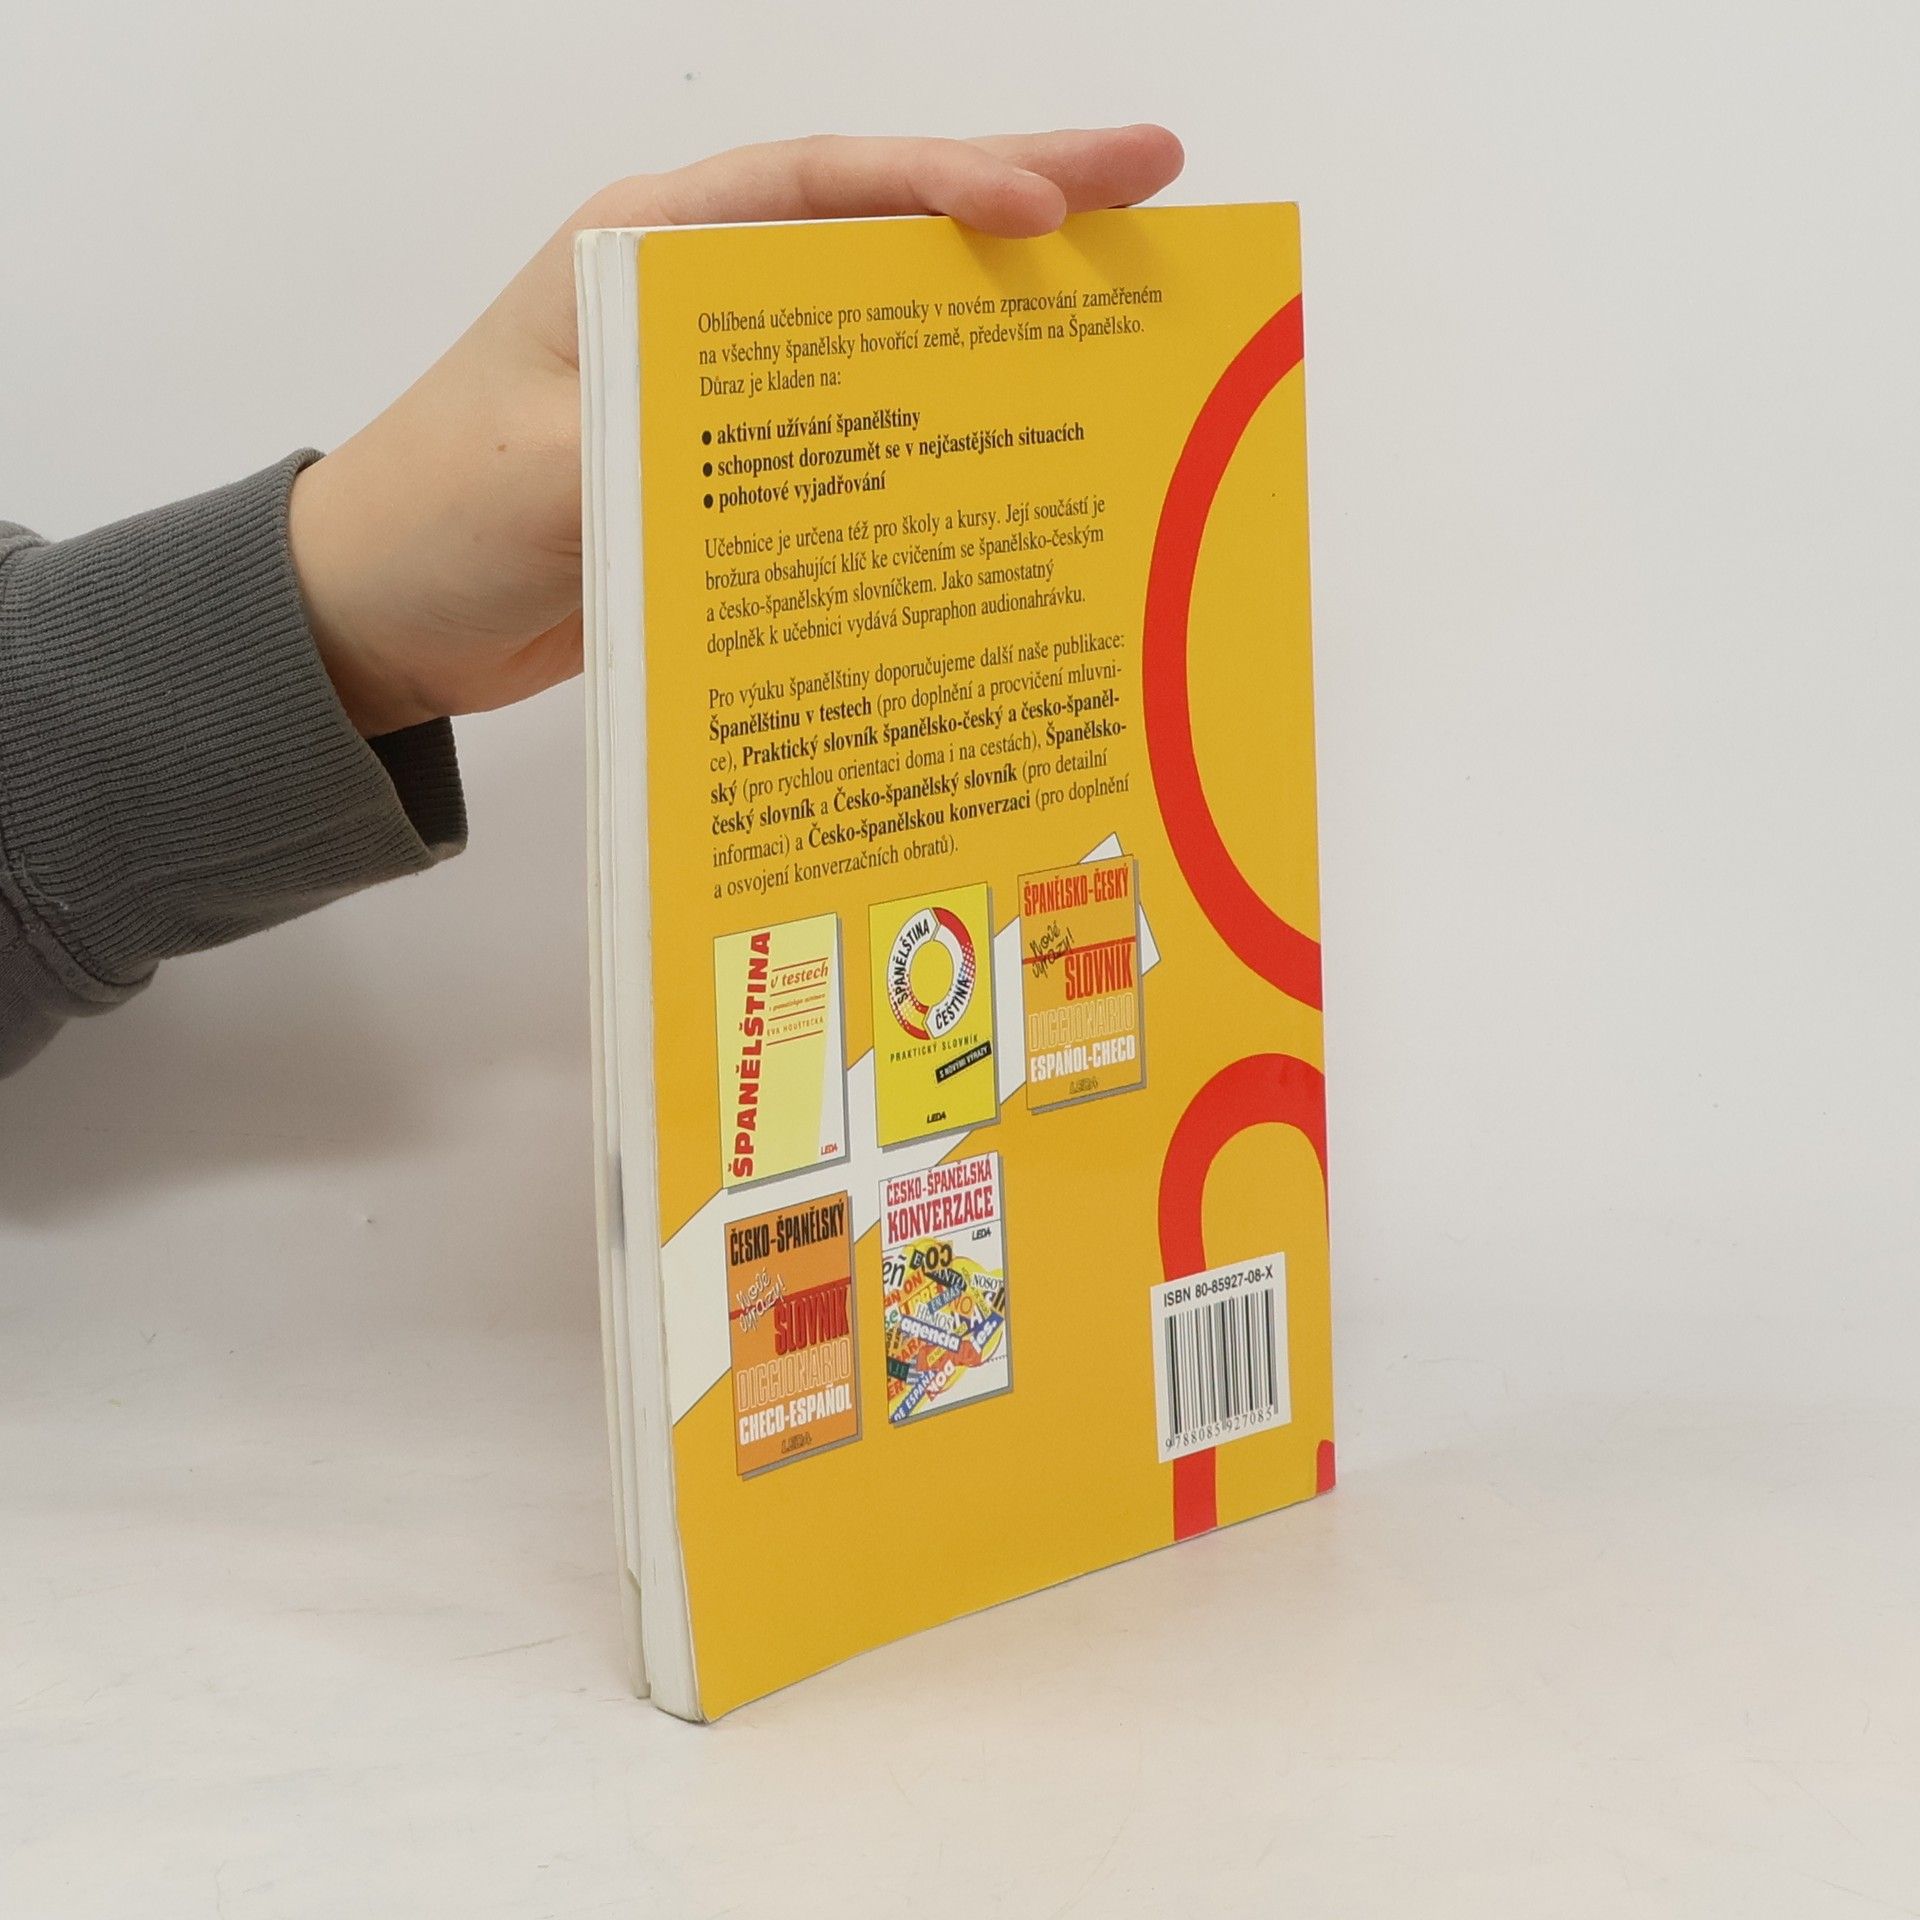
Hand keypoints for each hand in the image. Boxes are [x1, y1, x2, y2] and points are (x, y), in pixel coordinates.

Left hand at [288, 126, 1185, 737]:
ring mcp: (731, 390)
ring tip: (1130, 303)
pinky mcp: (742, 471)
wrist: (382, 614)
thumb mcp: (539, 469)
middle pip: (883, 237)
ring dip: (1003, 319)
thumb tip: (815, 462)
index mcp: (649, 253)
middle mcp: (704, 304)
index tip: (1046, 204)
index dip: (939, 185)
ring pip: (890, 333)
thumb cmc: (435, 514)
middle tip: (1156, 182)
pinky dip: (941, 434)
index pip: (818, 188)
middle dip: (1022, 205)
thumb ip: (663, 442)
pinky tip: (1024, 447)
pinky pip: (863, 437)